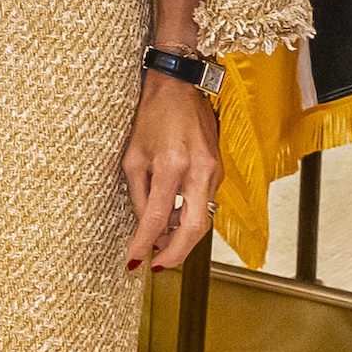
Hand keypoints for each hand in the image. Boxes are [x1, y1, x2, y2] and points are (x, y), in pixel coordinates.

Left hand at [123, 71, 218, 270]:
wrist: (180, 88)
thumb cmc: (152, 117)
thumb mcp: (133, 156)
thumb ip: (138, 194)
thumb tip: (144, 227)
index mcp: (171, 165)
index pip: (157, 217)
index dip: (145, 243)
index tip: (135, 260)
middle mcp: (197, 171)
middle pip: (193, 229)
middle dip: (175, 253)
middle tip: (157, 264)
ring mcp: (213, 171)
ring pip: (202, 218)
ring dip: (180, 234)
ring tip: (159, 238)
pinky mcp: (218, 170)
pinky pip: (205, 203)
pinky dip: (188, 215)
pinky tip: (172, 216)